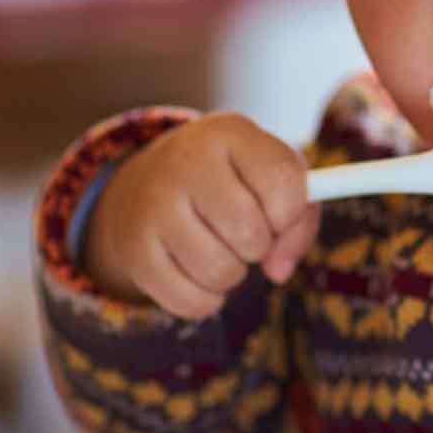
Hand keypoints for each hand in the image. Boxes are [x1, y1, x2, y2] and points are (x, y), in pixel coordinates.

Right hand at [84, 113, 316, 319]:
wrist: (148, 184)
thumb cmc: (230, 182)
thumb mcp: (269, 177)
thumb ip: (299, 218)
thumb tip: (279, 270)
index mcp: (228, 132)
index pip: (283, 179)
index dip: (290, 212)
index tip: (278, 215)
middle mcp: (185, 160)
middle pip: (251, 233)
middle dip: (260, 246)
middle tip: (244, 233)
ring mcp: (154, 205)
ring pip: (221, 271)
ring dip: (233, 274)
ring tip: (221, 250)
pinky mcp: (134, 249)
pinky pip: (190, 300)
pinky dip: (206, 299)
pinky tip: (199, 273)